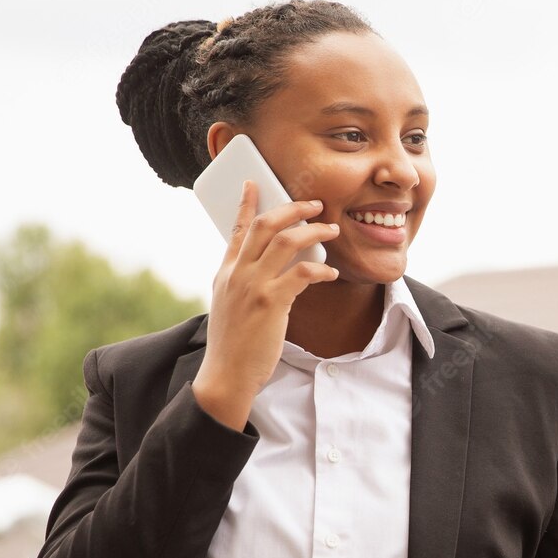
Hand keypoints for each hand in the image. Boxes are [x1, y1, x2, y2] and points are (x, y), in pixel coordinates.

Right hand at [194, 180, 340, 429]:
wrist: (225, 375)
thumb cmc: (232, 345)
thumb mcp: (228, 305)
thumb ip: (240, 283)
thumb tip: (259, 269)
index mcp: (226, 272)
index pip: (237, 229)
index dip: (246, 203)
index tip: (255, 183)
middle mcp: (237, 273)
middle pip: (266, 225)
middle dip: (293, 208)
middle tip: (315, 204)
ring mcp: (253, 286)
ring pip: (286, 241)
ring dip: (313, 231)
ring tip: (331, 230)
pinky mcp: (271, 303)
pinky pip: (302, 273)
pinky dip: (321, 269)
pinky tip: (332, 273)